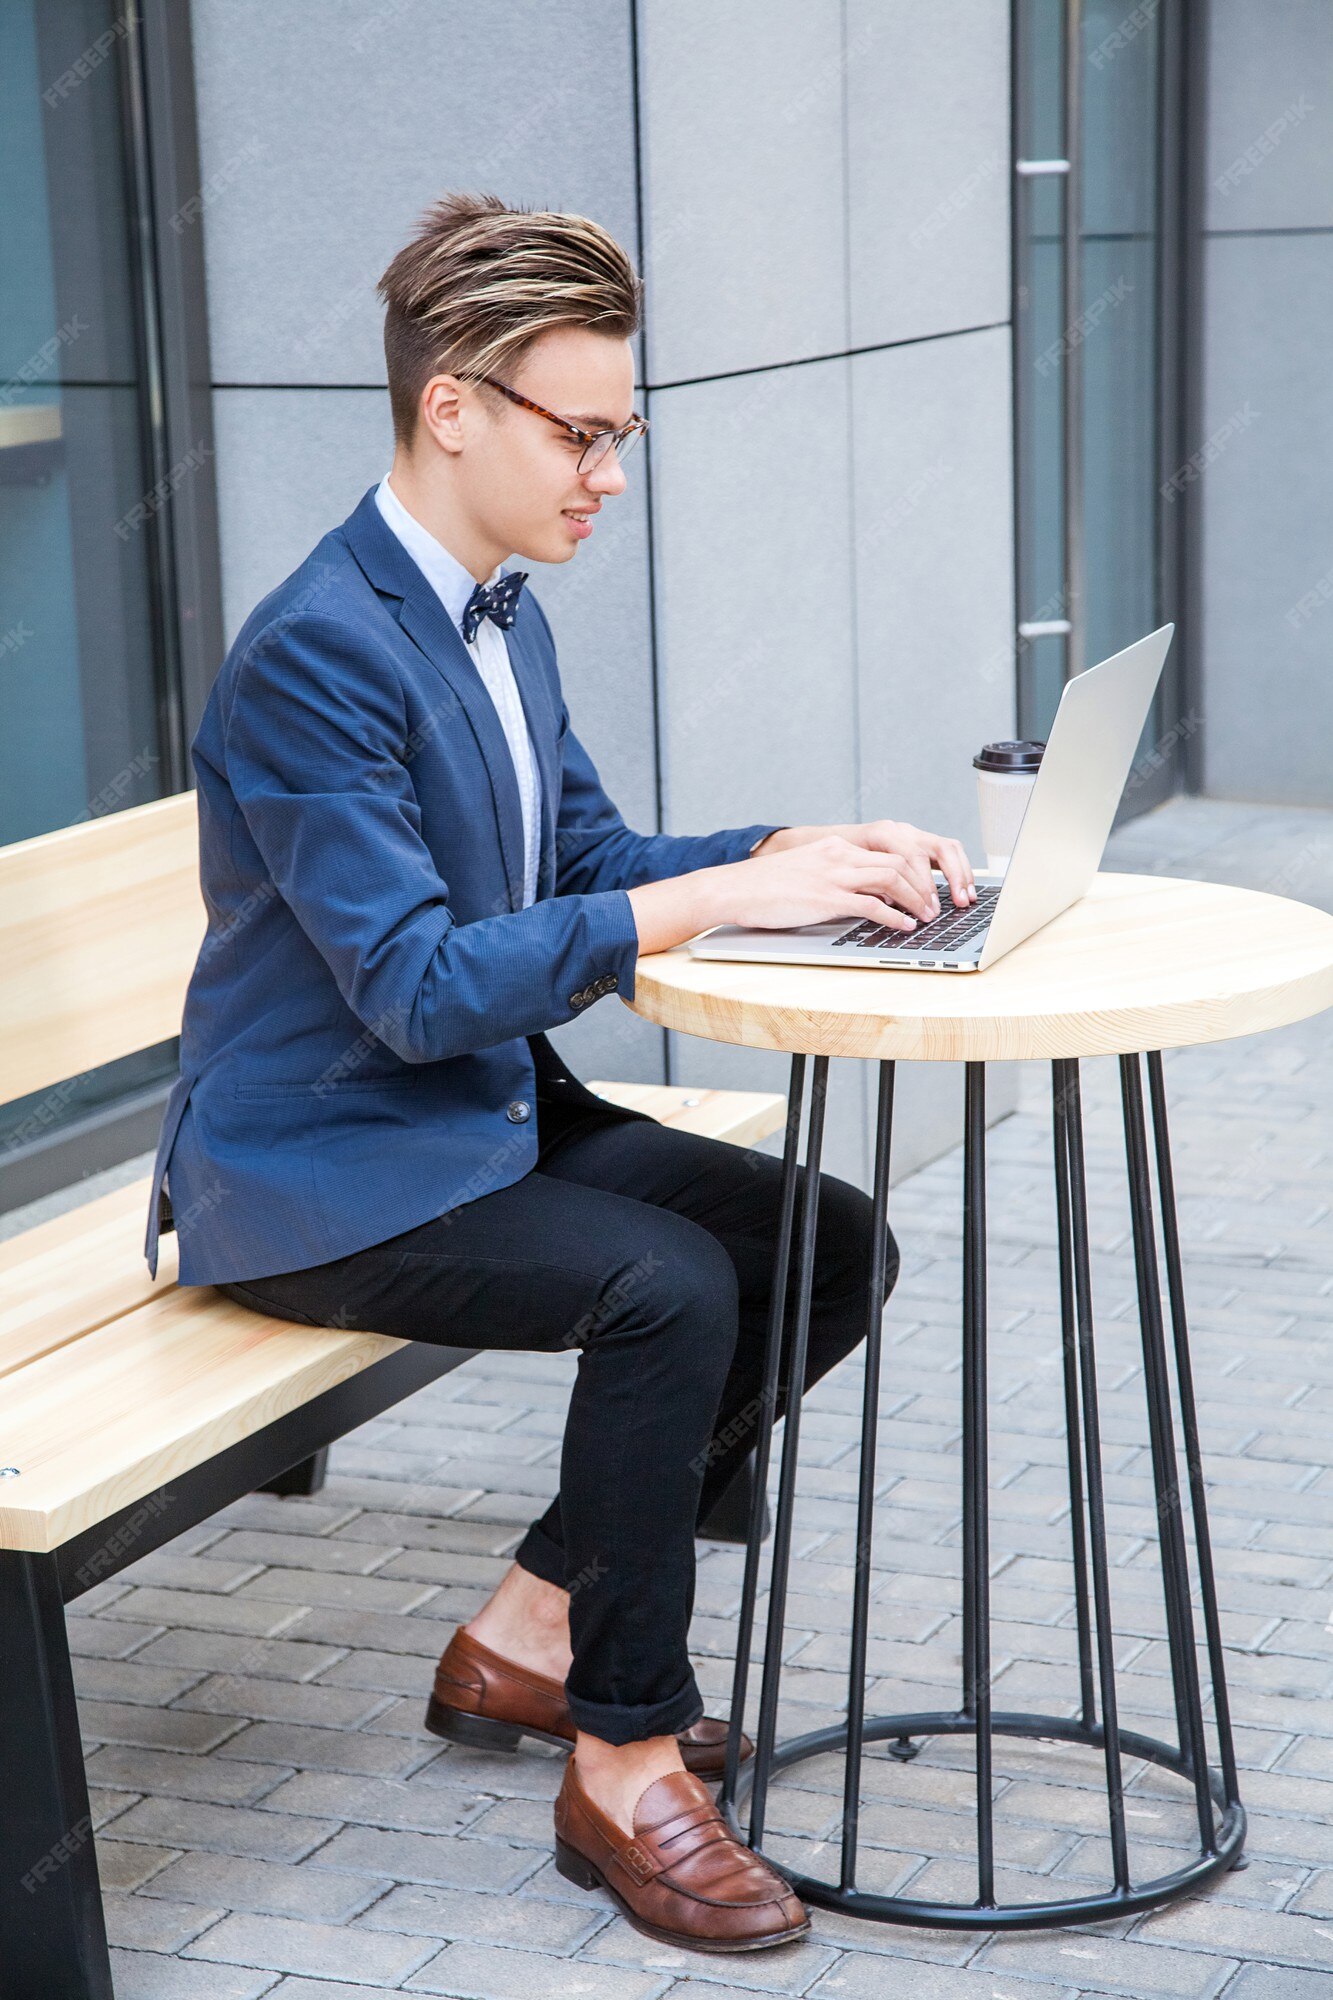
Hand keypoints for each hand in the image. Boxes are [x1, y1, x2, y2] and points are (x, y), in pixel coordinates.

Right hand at [754, 819, 975, 913]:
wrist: (733, 889)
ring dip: (915, 900)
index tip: (925, 891)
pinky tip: (903, 926)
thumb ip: (834, 878)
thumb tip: (863, 898)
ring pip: (892, 879)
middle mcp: (838, 855)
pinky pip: (871, 904)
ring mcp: (832, 875)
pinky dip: (893, 917)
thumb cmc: (764, 887)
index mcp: (834, 846)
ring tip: (925, 917)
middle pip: (897, 863)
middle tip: (934, 907)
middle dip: (923, 886)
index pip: (887, 853)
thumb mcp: (805, 873)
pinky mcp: (825, 898)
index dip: (913, 873)